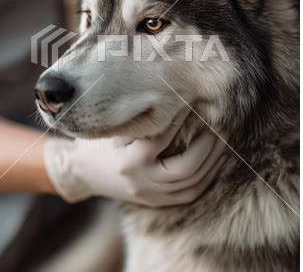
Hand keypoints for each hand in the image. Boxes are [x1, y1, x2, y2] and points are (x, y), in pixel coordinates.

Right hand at [44, 110, 225, 206]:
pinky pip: (188, 194)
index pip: (161, 138)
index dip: (180, 118)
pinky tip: (213, 161)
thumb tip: (168, 100)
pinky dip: (204, 177)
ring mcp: (150, 196)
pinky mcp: (155, 202)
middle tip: (219, 126)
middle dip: (207, 147)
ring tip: (221, 141)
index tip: (192, 102)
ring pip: (191, 184)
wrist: (81, 174)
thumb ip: (138, 119)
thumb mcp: (111, 130)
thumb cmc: (96, 145)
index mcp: (129, 162)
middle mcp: (142, 183)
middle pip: (185, 168)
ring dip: (212, 162)